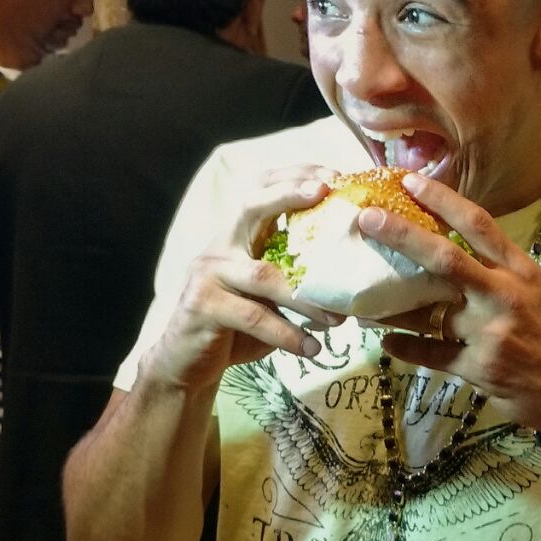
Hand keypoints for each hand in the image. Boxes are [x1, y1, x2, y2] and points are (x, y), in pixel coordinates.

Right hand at [137, 165, 345, 391]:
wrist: (187, 364)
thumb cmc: (237, 328)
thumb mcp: (268, 296)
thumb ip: (293, 276)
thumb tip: (353, 270)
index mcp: (238, 237)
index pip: (261, 189)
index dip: (295, 177)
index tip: (334, 176)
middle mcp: (221, 246)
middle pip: (253, 206)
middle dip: (291, 195)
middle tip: (328, 193)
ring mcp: (208, 273)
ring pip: (265, 275)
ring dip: (307, 298)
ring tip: (338, 318)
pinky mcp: (202, 305)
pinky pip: (254, 317)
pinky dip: (287, 334)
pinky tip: (311, 348)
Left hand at [361, 172, 540, 433]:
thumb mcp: (534, 289)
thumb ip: (497, 267)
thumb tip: (452, 242)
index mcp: (519, 270)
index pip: (479, 224)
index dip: (443, 199)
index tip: (410, 180)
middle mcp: (504, 295)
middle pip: (446, 258)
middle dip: (402, 235)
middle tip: (367, 219)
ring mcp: (490, 332)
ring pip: (428, 313)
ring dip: (390, 305)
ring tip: (360, 296)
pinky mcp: (479, 367)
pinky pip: (431, 355)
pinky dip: (405, 347)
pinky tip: (387, 341)